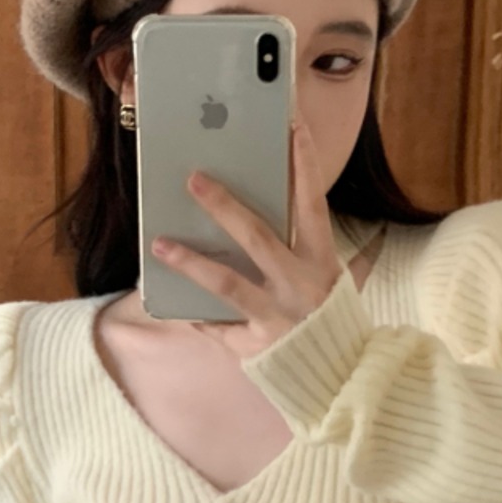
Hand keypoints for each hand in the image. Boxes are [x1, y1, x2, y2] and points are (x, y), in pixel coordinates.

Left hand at [150, 113, 345, 361]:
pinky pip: (216, 326)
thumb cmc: (328, 320)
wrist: (341, 379)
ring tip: (160, 243)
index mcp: (322, 262)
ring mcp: (276, 316)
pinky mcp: (255, 346)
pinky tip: (168, 300)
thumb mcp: (328, 279)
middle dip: (224, 205)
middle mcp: (299, 285)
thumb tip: (274, 206)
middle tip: (193, 179)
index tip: (290, 123)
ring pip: (226, 283)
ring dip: (191, 261)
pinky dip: (193, 315)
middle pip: (257, 236)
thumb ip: (303, 247)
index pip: (312, 203)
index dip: (304, 162)